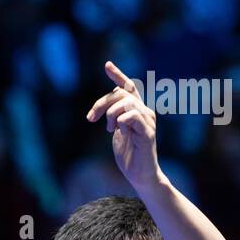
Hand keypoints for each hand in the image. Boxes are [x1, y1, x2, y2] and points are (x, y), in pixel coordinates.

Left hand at [86, 60, 160, 189]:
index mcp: (137, 110)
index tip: (107, 65)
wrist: (140, 175)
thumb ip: (114, 116)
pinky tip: (120, 133)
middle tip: (91, 118)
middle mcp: (145, 112)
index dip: (118, 75)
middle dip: (101, 103)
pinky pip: (131, 116)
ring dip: (111, 114)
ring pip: (125, 103)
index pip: (129, 87)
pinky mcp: (148, 132)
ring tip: (109, 129)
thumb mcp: (117, 131)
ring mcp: (148, 121)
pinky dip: (120, 122)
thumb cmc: (129, 154)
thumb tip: (107, 105)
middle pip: (121, 93)